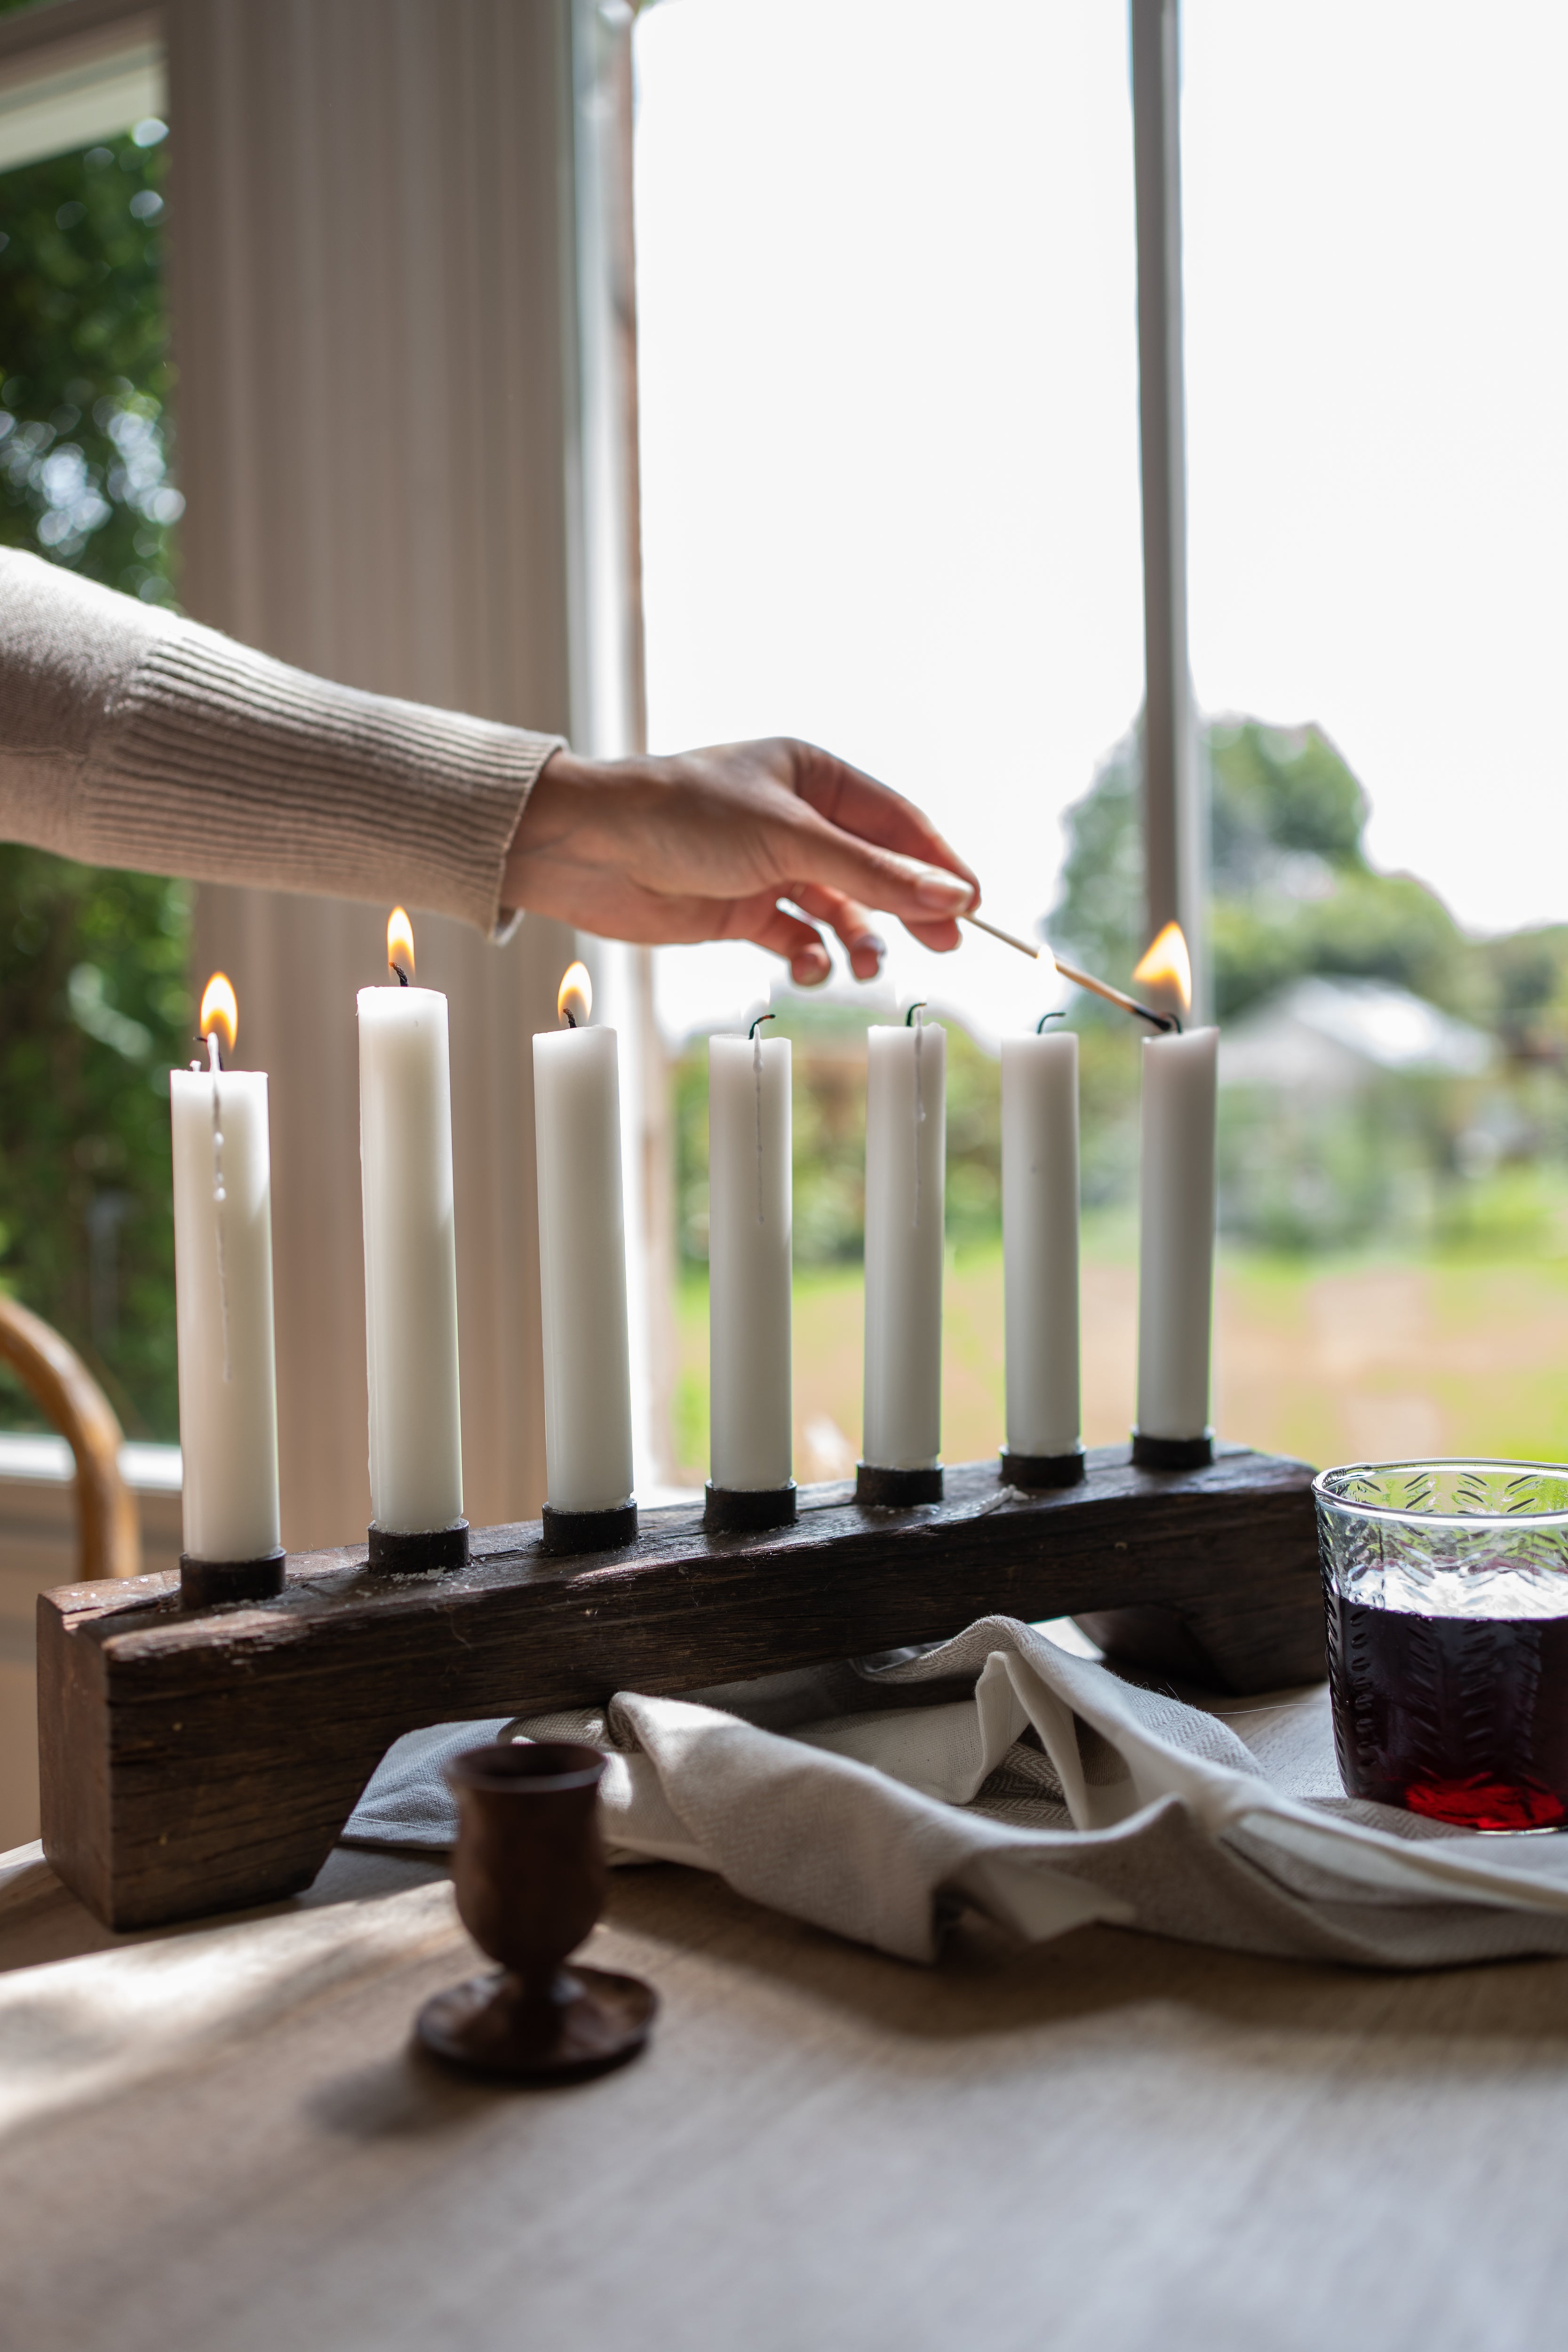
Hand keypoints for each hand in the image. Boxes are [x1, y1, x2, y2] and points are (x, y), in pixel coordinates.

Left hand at [503, 739, 978, 985]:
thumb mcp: (788, 842)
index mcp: (813, 775)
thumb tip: (954, 897)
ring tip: (865, 966)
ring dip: (859, 941)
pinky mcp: (739, 911)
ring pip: (839, 911)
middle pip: (876, 869)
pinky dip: (808, 958)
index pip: (897, 822)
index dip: (937, 865)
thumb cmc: (681, 817)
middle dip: (907, 909)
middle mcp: (795, 820)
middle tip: (942, 948)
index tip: (973, 908)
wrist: (584, 849)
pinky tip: (805, 969)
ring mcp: (768, 867)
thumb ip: (873, 875)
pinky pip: (796, 939)